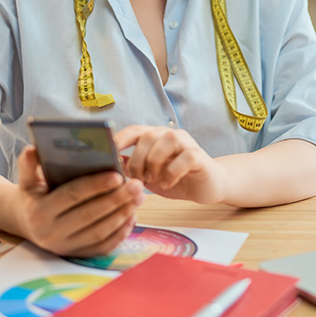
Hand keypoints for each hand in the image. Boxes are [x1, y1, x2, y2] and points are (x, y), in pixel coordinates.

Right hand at [11, 146, 144, 257]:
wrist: (25, 223)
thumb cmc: (33, 194)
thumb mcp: (27, 178)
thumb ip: (29, 164)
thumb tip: (33, 148)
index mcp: (39, 211)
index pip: (72, 196)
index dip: (96, 185)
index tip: (118, 175)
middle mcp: (50, 233)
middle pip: (90, 215)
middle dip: (117, 199)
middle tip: (137, 185)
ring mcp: (64, 247)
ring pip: (100, 232)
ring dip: (123, 214)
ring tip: (139, 197)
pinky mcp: (75, 255)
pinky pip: (102, 246)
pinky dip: (120, 232)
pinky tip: (132, 215)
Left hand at [115, 125, 229, 203]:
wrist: (207, 186)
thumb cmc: (176, 179)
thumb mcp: (149, 176)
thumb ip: (132, 169)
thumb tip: (112, 163)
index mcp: (155, 137)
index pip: (135, 130)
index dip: (120, 139)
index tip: (108, 153)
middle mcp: (170, 135)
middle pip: (147, 136)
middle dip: (137, 159)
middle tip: (137, 179)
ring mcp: (186, 143)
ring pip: (166, 142)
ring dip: (154, 163)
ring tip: (152, 180)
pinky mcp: (199, 156)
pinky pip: (184, 158)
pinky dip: (172, 172)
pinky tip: (168, 183)